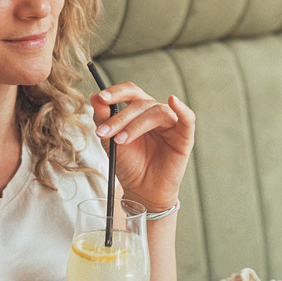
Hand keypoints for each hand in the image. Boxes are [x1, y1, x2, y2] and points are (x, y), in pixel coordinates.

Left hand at [90, 81, 194, 211]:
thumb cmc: (128, 164)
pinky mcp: (184, 136)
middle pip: (140, 103)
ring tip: (120, 141)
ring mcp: (171, 123)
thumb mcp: (109, 140)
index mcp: (138, 110)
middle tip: (104, 133)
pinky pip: (187, 118)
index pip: (130, 92)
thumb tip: (94, 96)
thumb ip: (103, 118)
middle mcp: (155, 112)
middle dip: (119, 118)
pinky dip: (181, 109)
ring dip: (135, 125)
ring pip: (156, 112)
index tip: (101, 98)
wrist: (141, 189)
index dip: (116, 91)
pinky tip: (174, 101)